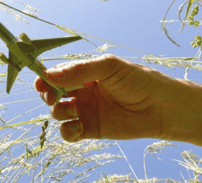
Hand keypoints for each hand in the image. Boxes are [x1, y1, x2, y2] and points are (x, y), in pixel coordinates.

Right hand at [35, 55, 179, 141]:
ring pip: (57, 113)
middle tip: (53, 97)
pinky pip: (69, 133)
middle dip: (47, 95)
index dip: (45, 77)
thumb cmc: (138, 81)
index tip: (40, 81)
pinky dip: (67, 131)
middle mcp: (82, 91)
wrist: (162, 108)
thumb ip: (78, 71)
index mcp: (84, 73)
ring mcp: (85, 111)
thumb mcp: (108, 67)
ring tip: (75, 109)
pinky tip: (78, 127)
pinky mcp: (91, 129)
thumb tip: (48, 75)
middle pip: (52, 94)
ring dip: (59, 111)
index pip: (57, 74)